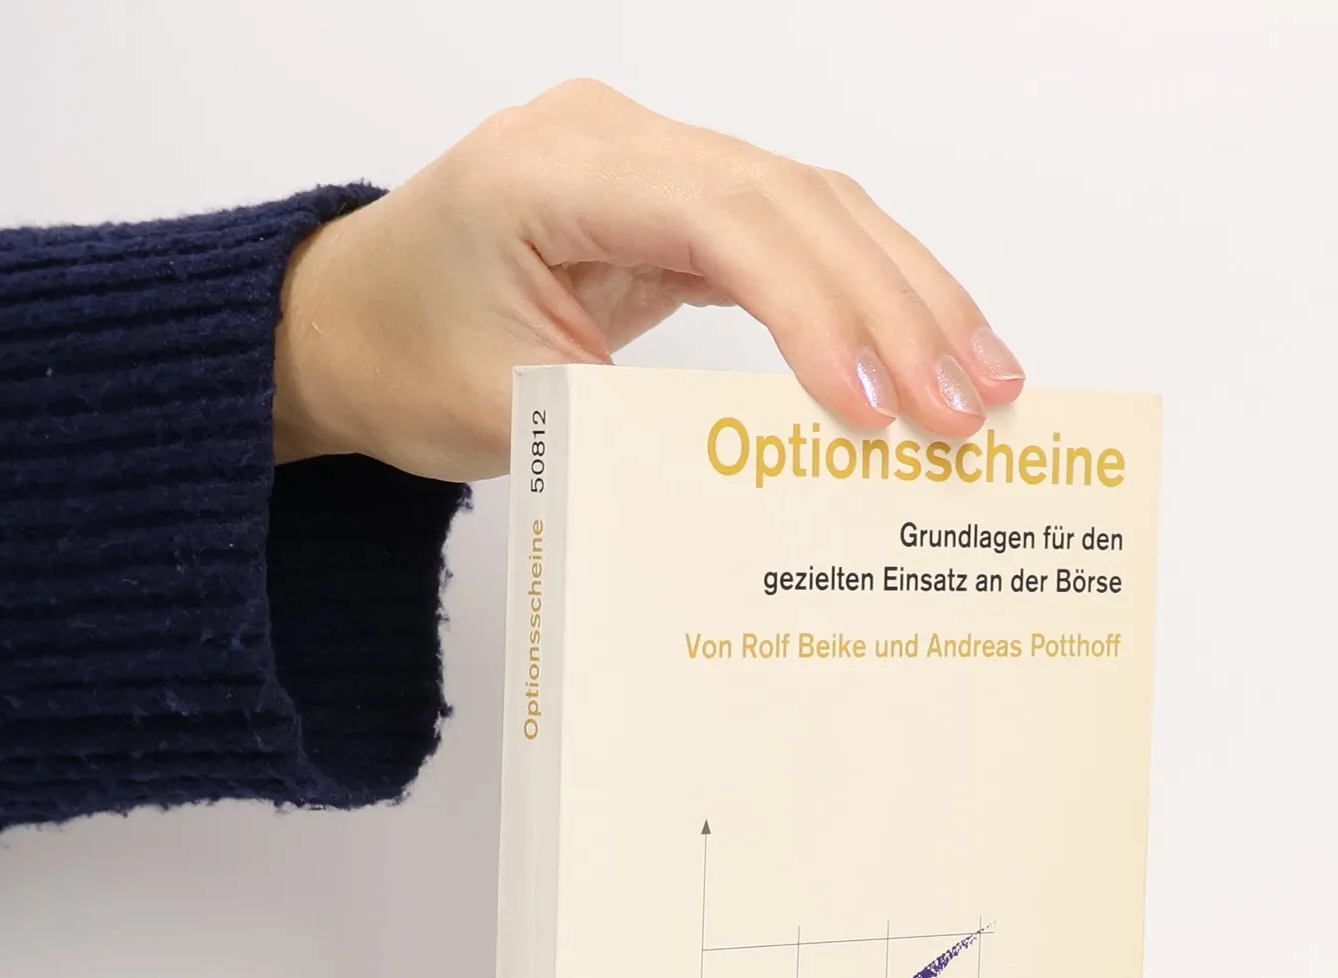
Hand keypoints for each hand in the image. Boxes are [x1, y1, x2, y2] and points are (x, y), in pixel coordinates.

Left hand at [272, 79, 1025, 479]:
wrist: (348, 325)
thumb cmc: (403, 359)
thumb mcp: (509, 412)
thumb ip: (638, 426)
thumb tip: (779, 478)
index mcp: (555, 169)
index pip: (725, 219)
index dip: (819, 312)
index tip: (878, 410)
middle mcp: (617, 140)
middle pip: (798, 202)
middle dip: (897, 309)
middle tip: (973, 407)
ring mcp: (657, 164)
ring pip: (820, 208)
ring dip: (911, 296)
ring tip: (990, 382)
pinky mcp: (683, 205)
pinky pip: (799, 236)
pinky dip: (872, 295)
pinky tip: (931, 350)